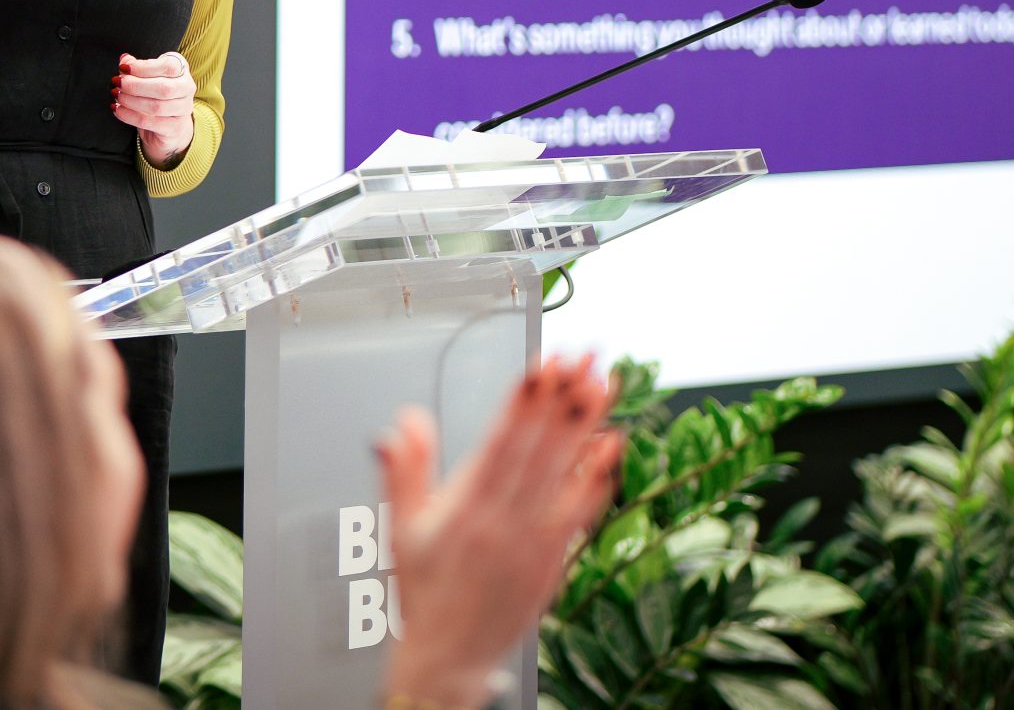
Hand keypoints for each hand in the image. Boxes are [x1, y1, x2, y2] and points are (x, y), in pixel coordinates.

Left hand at [113, 51, 193, 166]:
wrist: (170, 125)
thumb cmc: (157, 94)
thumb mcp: (148, 76)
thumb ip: (136, 67)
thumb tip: (125, 60)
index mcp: (181, 70)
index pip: (168, 67)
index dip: (143, 67)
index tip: (124, 68)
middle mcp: (187, 88)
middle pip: (163, 88)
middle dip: (135, 85)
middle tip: (118, 83)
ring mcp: (183, 110)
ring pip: (156, 107)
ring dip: (131, 101)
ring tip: (117, 96)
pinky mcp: (175, 128)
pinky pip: (149, 122)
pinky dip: (129, 115)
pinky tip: (118, 109)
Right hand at [376, 355, 624, 709]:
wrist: (447, 657)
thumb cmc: (424, 591)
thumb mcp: (399, 526)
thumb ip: (404, 468)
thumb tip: (404, 421)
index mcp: (464, 505)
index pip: (501, 439)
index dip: (524, 399)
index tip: (544, 363)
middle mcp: (502, 519)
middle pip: (538, 447)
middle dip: (562, 397)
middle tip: (585, 356)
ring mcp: (531, 541)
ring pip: (564, 472)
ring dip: (586, 425)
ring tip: (604, 384)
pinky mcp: (552, 560)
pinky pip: (580, 513)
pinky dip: (598, 479)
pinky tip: (614, 447)